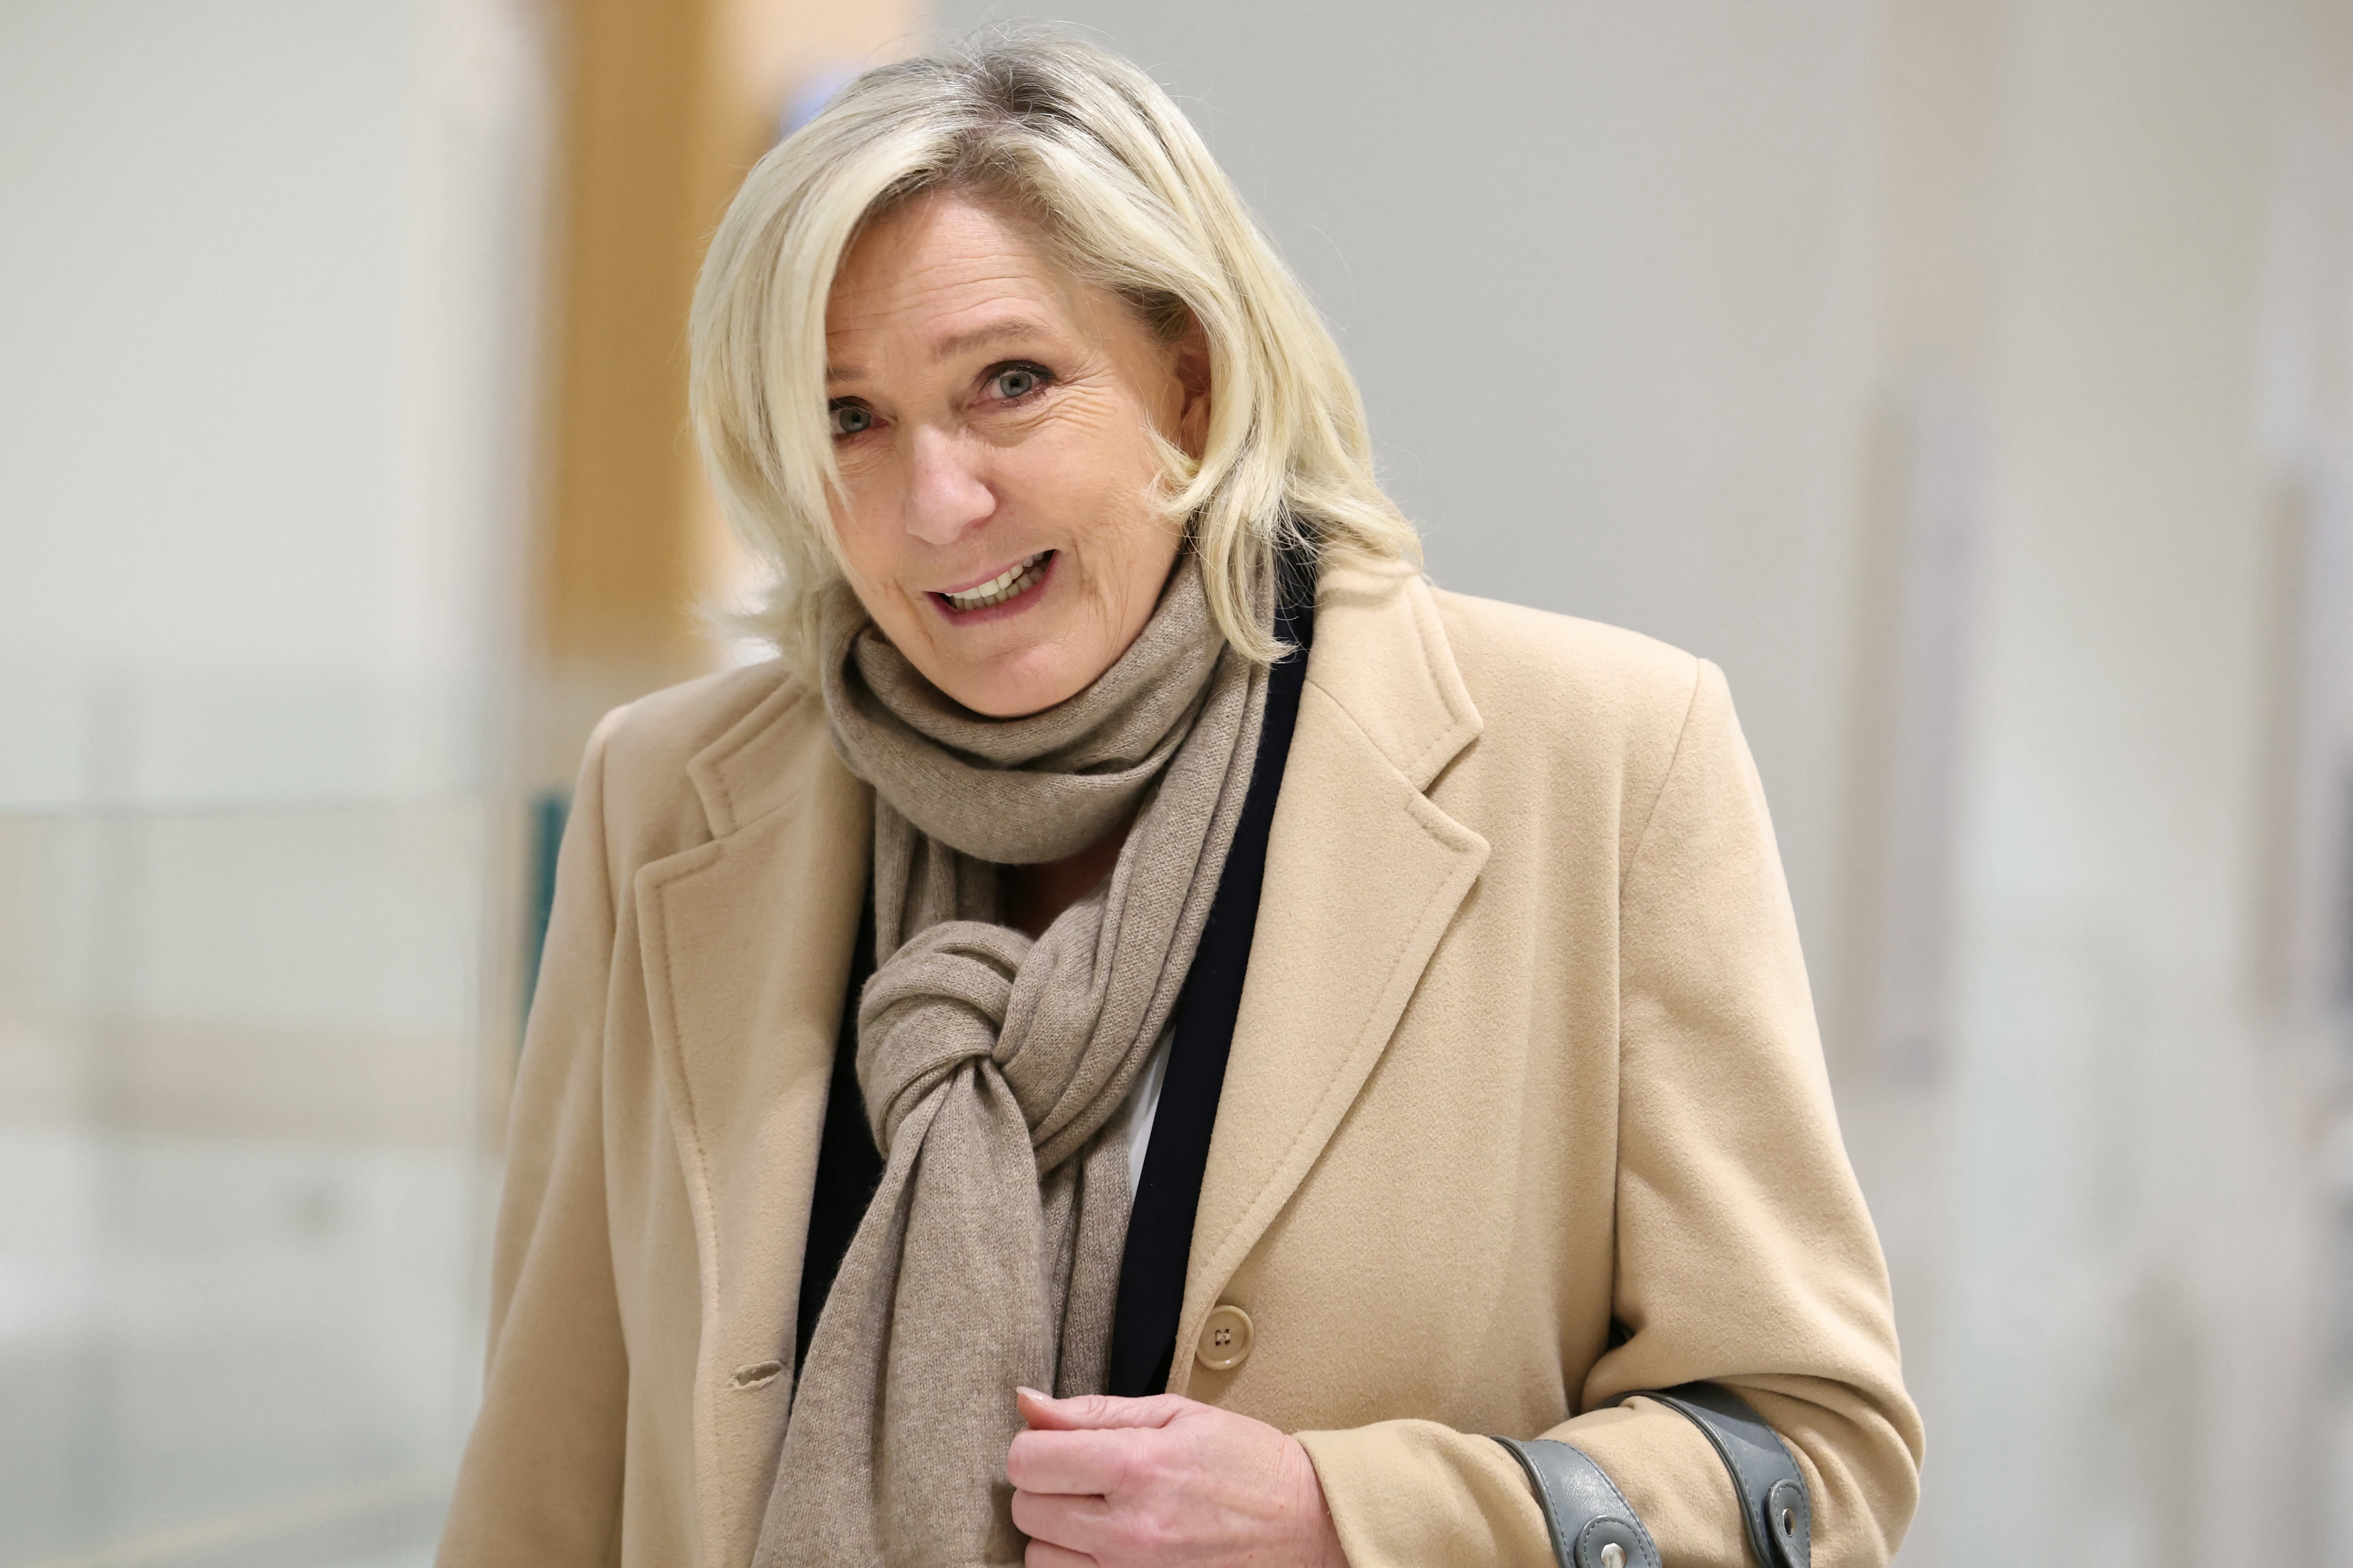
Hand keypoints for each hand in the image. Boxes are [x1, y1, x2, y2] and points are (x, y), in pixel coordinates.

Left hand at [1006, 1387, 1348, 1567]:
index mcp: (1136, 1466)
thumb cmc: (1243, 1461)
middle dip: (1046, 1487)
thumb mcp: (1174, 1415)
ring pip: (1040, 1558)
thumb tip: (1025, 1401)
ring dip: (1058, 1534)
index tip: (1061, 1446)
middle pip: (1026, 1510)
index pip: (1027, 1461)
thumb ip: (1092, 1411)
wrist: (1306, 1524)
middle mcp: (1128, 1530)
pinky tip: (1109, 1547)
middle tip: (1087, 1478)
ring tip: (1101, 1515)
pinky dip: (1080, 1566)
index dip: (1036, 1447)